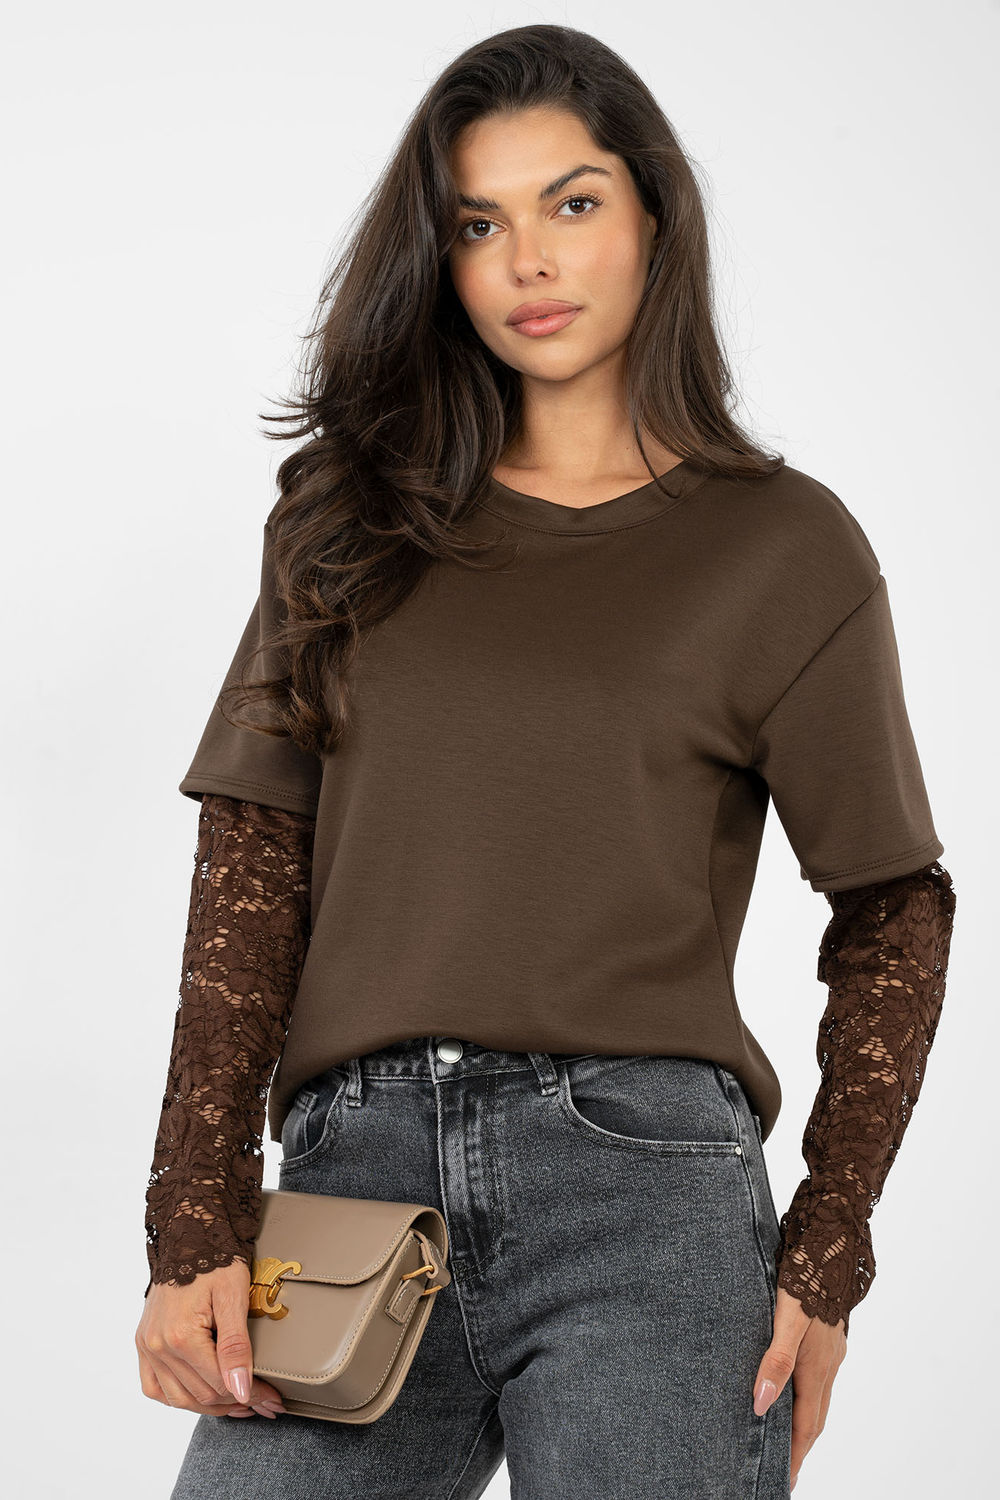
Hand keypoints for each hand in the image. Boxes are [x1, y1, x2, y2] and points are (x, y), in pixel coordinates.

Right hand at [136, 1260, 287, 1418]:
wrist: (189, 1236)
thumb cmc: (215, 1261)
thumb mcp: (234, 1297)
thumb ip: (236, 1346)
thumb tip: (240, 1390)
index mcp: (180, 1336)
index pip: (220, 1384)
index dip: (250, 1394)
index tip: (272, 1397)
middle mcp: (158, 1346)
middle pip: (201, 1395)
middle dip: (236, 1402)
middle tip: (264, 1401)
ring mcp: (147, 1346)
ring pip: (178, 1399)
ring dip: (209, 1406)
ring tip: (238, 1403)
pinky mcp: (144, 1343)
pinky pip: (153, 1387)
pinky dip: (176, 1398)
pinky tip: (199, 1396)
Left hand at [752, 1286, 847, 1490]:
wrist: (831, 1240)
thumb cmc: (806, 1277)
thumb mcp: (786, 1318)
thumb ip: (775, 1360)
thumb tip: (762, 1404)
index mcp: (817, 1366)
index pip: (807, 1425)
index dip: (796, 1455)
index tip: (787, 1482)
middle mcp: (829, 1363)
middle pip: (816, 1417)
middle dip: (801, 1446)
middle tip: (787, 1472)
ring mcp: (831, 1349)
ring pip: (819, 1396)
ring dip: (805, 1421)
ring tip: (789, 1439)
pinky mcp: (828, 1335)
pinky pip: (819, 1376)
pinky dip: (808, 1394)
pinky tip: (796, 1386)